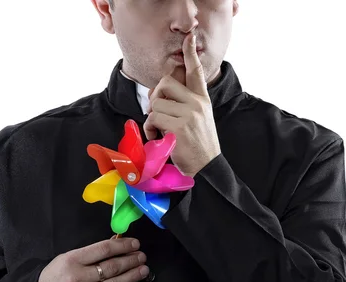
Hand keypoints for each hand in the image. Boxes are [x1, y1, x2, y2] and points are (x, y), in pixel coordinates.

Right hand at [37, 237, 149, 281]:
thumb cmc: (54, 277)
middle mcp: (78, 278)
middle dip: (131, 261)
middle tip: (142, 257)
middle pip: (112, 267)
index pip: (103, 250)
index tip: (135, 244)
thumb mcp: (66, 259)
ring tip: (143, 270)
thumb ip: (89, 254)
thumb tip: (116, 246)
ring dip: (132, 277)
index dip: (123, 246)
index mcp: (72, 260)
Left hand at [143, 32, 220, 177]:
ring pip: (156, 103)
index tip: (189, 37)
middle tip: (156, 112)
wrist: (207, 167)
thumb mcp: (198, 120)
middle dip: (155, 96)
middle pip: (165, 83)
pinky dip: (150, 129)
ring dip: (152, 118)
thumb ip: (184, 105)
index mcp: (202, 98)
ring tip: (158, 131)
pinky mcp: (179, 126)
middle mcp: (197, 102)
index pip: (196, 71)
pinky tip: (157, 138)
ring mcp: (189, 114)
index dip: (191, 53)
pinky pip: (154, 118)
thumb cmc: (198, 146)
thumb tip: (158, 96)